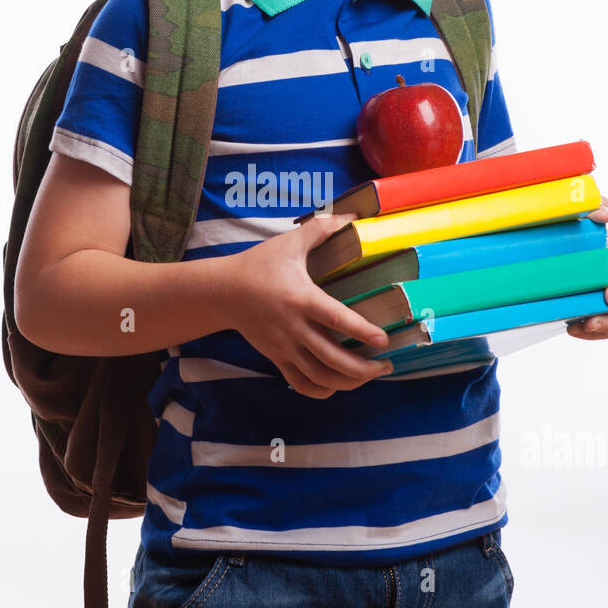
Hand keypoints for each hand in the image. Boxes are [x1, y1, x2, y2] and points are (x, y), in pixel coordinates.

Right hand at [224, 212, 394, 396]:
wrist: (222, 292)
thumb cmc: (258, 265)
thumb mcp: (289, 243)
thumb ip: (321, 229)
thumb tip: (351, 217)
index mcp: (301, 299)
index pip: (337, 320)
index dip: (362, 332)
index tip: (383, 340)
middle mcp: (294, 328)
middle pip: (332, 359)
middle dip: (364, 369)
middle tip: (386, 364)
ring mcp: (285, 347)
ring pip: (320, 377)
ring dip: (348, 382)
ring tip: (370, 376)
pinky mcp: (276, 357)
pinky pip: (300, 384)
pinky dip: (321, 390)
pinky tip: (337, 386)